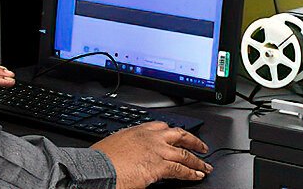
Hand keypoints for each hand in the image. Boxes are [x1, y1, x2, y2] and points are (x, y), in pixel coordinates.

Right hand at [91, 122, 211, 188]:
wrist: (97, 168)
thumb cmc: (101, 160)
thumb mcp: (115, 145)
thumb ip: (128, 145)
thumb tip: (131, 153)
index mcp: (138, 130)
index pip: (161, 126)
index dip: (174, 132)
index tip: (179, 136)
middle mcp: (150, 137)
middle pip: (179, 135)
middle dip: (193, 141)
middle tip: (202, 146)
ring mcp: (157, 150)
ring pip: (184, 153)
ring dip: (197, 161)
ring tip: (205, 166)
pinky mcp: (159, 165)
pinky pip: (181, 168)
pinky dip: (191, 172)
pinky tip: (197, 176)